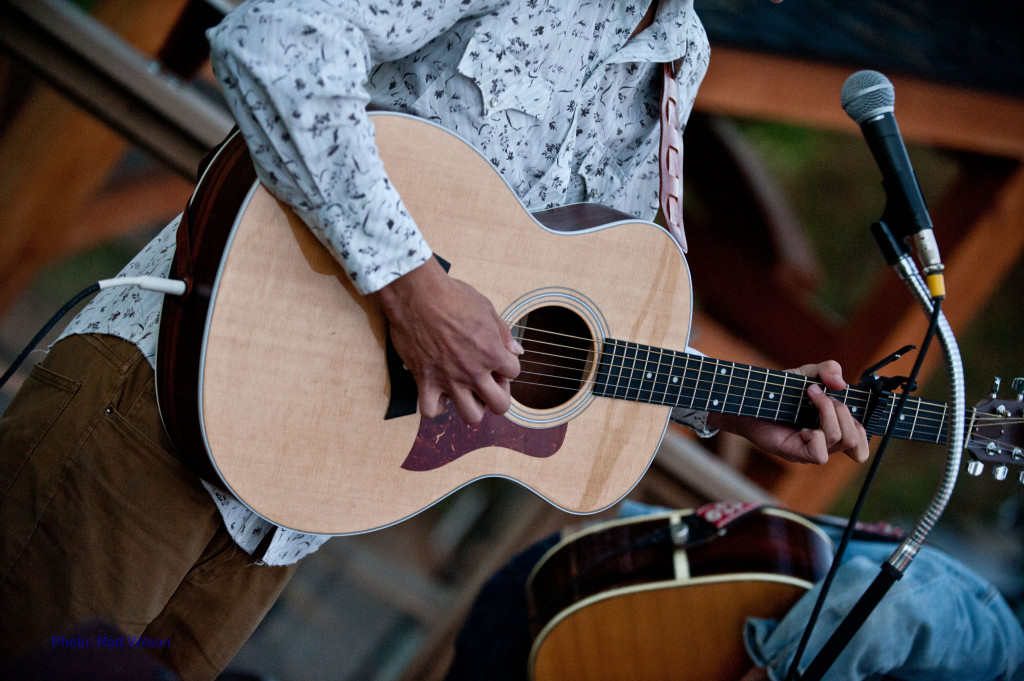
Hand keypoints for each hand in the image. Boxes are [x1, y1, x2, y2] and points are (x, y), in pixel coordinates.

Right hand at [372, 258, 522, 424]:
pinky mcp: (424, 381)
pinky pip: (431, 410)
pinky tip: (438, 393)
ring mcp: (449, 380)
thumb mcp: (486, 308)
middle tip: (487, 382)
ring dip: (472, 406)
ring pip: (471, 417)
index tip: (496, 358)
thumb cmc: (452, 296)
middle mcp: (474, 372)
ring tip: (466, 392)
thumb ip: (504, 333)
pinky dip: (435, 406)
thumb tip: (517, 351)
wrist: (417, 294)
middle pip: (500, 406)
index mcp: (493, 353)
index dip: (507, 366)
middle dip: (498, 396)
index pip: (515, 373)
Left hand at [708, 360, 868, 464]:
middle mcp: (825, 442)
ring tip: (809, 397)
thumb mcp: (807, 373)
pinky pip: (820, 455)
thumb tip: (841, 383)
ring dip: (828, 413)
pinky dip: (816, 436)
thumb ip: (828, 370)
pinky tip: (802, 428)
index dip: (864, 427)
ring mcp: (811, 449)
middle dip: (841, 409)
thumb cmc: (780, 390)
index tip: (845, 401)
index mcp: (833, 427)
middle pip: (855, 438)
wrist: (750, 397)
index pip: (862, 444)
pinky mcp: (795, 453)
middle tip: (817, 394)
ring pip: (841, 440)